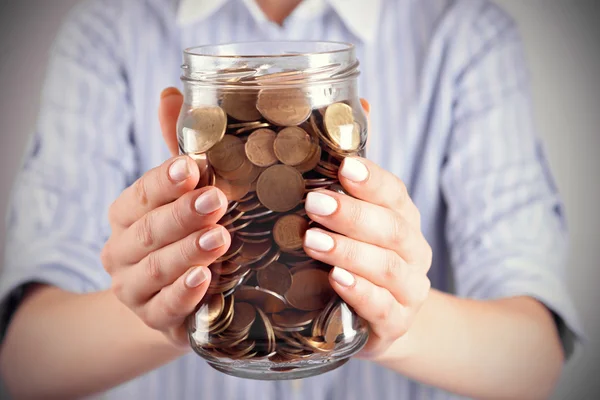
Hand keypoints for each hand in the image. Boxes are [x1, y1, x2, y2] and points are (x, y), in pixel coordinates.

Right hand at [101, 88, 230, 346]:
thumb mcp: (185, 192)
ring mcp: (134, 289)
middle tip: (216, 200)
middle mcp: (122, 251)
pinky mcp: (154, 320)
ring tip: (219, 238)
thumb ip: (179, 148)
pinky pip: (164, 310)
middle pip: (147, 231)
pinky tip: (205, 281)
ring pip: (154, 270)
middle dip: (181, 215)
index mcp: (127, 214)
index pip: (141, 194)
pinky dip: (183, 295)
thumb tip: (171, 93)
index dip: (165, 181)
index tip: (192, 166)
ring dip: (187, 252)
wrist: (181, 297)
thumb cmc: (186, 233)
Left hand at [303, 157, 431, 357]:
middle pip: (392, 229)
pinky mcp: (397, 324)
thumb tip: (299, 171)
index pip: (394, 194)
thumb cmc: (356, 268)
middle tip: (313, 204)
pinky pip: (382, 307)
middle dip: (352, 215)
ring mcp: (410, 292)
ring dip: (348, 251)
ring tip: (312, 240)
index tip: (343, 167)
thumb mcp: (350, 234)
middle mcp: (414, 254)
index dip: (371, 180)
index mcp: (404, 222)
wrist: (376, 323)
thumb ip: (336, 206)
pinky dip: (359, 291)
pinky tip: (335, 278)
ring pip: (387, 267)